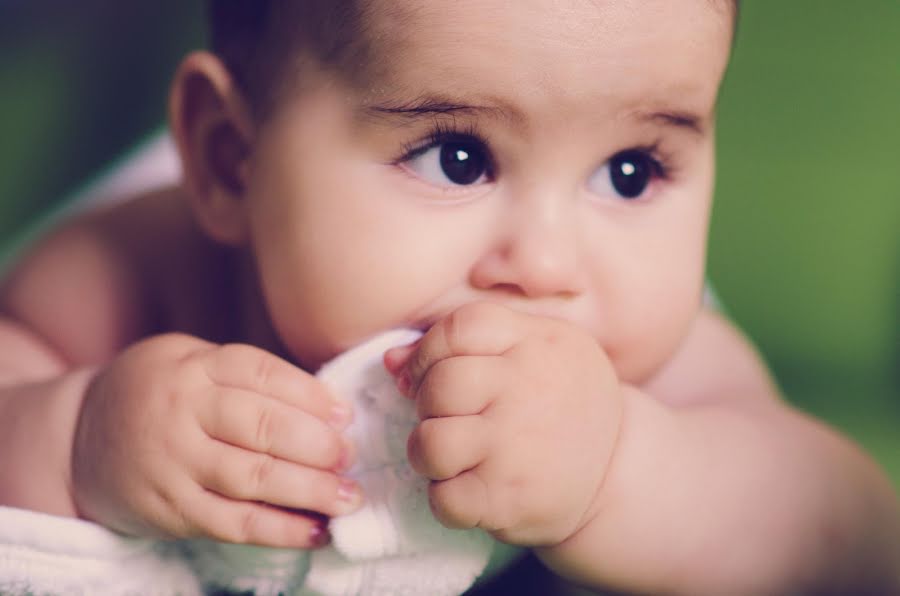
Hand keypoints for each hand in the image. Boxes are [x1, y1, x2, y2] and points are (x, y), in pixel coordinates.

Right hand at [71, 333, 361, 547]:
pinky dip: (280, 531)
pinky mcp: (172, 511)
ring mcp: (174, 465)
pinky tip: (317, 531)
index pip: (261, 375)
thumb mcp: (191, 359)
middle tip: (351, 456)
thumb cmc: (158, 391)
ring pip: (252, 479)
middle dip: (317, 445)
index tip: (345, 414)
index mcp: (194, 367)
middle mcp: (181, 413)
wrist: (79, 437)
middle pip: (262, 428)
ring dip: (310, 491)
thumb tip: (327, 406)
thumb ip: (247, 375)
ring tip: (349, 496)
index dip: (311, 395)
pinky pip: (234, 524)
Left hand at [385, 302, 622, 546]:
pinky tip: (468, 488)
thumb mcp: (532, 350)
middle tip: (449, 418)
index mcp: (536, 341)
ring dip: (428, 453)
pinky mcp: (508, 498)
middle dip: (428, 405)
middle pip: (439, 386)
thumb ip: (466, 344)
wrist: (616, 470)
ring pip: (430, 443)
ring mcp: (516, 446)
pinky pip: (442, 498)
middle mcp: (528, 388)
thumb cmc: (559, 401)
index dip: (428, 352)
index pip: (459, 328)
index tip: (429, 374)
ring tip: (453, 455)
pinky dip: (444, 498)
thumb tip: (392, 361)